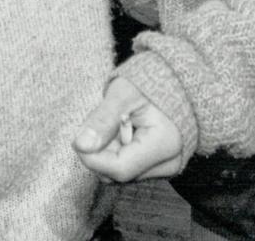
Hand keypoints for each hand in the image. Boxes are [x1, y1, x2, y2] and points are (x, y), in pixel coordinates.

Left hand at [74, 77, 188, 182]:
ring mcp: (166, 167)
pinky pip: (127, 166)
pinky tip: (124, 131)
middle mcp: (169, 163)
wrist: (174, 80)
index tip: (80, 139)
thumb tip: (81, 145)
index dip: (93, 157)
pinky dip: (118, 150)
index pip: (120, 168)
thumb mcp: (123, 94)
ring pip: (120, 171)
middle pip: (118, 173)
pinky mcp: (159, 167)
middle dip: (101, 151)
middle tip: (105, 121)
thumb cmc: (150, 81)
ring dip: (109, 150)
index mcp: (166, 143)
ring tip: (118, 123)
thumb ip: (102, 120)